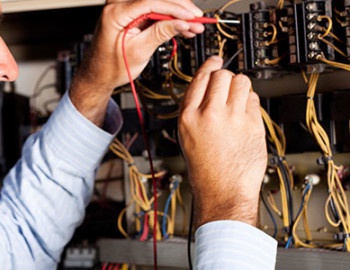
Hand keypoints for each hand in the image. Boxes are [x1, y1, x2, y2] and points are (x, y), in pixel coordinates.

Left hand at [70, 0, 203, 125]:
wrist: (100, 74)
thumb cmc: (112, 66)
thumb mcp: (139, 51)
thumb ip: (161, 33)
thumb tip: (182, 22)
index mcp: (116, 12)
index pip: (152, 2)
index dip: (176, 9)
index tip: (192, 17)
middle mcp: (118, 4)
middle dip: (180, 8)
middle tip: (198, 20)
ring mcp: (124, 7)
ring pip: (158, 3)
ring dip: (177, 14)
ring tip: (193, 27)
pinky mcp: (130, 13)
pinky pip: (153, 10)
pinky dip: (168, 18)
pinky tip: (182, 27)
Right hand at [178, 56, 266, 228]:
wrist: (223, 190)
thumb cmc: (206, 168)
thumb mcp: (187, 136)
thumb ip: (195, 109)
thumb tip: (208, 86)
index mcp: (189, 116)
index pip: (200, 78)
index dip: (209, 65)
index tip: (215, 60)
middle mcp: (209, 114)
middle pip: (222, 74)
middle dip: (226, 77)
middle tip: (227, 85)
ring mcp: (233, 118)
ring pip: (241, 81)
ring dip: (240, 86)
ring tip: (237, 99)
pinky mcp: (252, 125)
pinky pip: (254, 99)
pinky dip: (251, 102)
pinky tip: (245, 114)